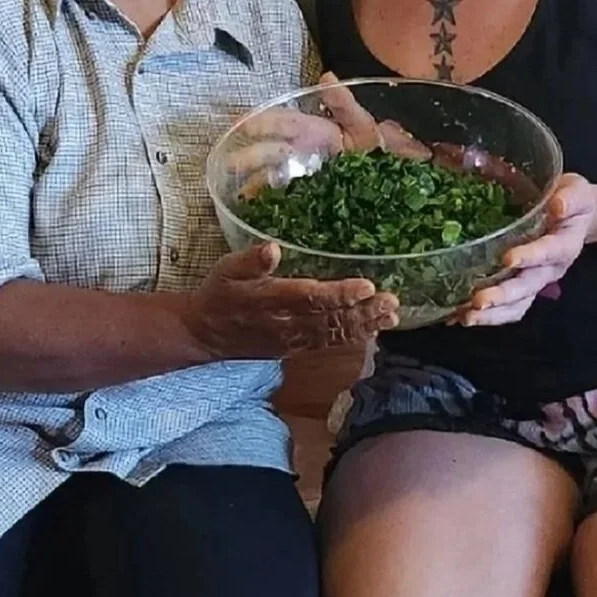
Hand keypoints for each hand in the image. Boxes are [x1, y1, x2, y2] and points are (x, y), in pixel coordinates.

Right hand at [186, 245, 398, 359]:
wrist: (204, 335)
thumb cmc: (218, 295)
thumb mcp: (225, 271)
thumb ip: (250, 261)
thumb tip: (273, 249)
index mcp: (269, 301)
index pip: (310, 298)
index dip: (340, 294)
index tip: (367, 286)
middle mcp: (285, 324)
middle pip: (330, 319)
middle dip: (363, 312)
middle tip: (392, 302)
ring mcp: (292, 340)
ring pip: (333, 334)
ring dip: (364, 326)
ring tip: (391, 316)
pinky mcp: (295, 348)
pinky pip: (328, 343)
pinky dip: (352, 337)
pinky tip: (373, 329)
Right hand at [227, 75, 428, 199]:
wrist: (395, 179)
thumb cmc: (378, 147)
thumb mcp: (363, 124)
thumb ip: (345, 105)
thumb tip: (326, 77)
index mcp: (313, 130)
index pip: (282, 123)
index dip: (261, 123)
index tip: (242, 126)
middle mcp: (302, 151)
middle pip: (272, 151)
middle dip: (251, 157)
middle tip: (233, 163)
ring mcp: (303, 175)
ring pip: (273, 176)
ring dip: (255, 182)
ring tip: (241, 192)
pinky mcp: (308, 197)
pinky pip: (285, 199)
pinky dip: (269, 203)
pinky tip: (256, 209)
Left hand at [455, 175, 596, 326]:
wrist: (575, 219)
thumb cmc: (572, 202)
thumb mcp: (577, 192)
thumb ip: (571, 198)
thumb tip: (558, 205)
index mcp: (564, 245)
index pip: (549, 252)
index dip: (530, 257)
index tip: (509, 259)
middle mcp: (550, 270)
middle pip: (527, 287)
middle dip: (503, 296)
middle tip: (479, 301)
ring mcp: (535, 282)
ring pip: (517, 306)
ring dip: (492, 314)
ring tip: (467, 318)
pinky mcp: (522, 289)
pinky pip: (506, 308)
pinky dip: (485, 315)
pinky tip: (459, 317)